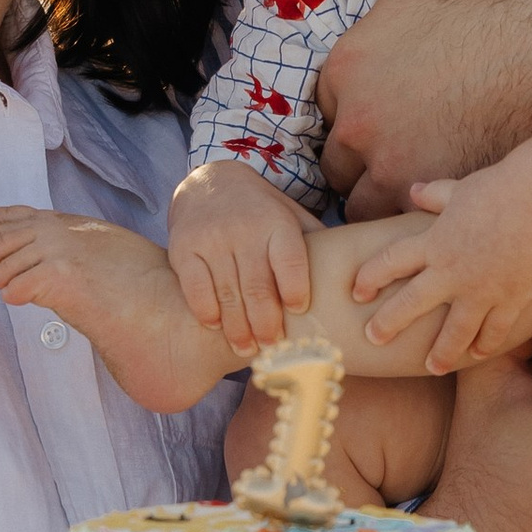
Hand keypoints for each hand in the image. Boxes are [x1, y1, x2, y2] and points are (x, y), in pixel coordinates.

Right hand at [168, 159, 313, 352]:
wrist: (209, 181)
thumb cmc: (260, 211)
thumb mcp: (289, 215)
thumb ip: (313, 244)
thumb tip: (347, 279)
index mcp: (277, 223)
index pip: (289, 260)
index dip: (295, 289)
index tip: (298, 312)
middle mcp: (243, 229)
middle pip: (257, 287)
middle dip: (267, 324)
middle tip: (273, 347)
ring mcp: (211, 239)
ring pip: (227, 294)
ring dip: (238, 329)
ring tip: (247, 350)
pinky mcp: (184, 249)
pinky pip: (196, 289)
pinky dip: (207, 312)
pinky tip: (216, 326)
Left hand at [317, 0, 531, 218]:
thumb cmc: (498, 5)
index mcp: (347, 68)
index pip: (327, 113)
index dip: (356, 121)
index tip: (382, 127)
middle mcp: (356, 120)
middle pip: (338, 165)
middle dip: (364, 165)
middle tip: (405, 163)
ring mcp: (391, 164)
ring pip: (362, 203)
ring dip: (385, 199)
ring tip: (422, 191)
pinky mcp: (432, 195)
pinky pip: (402, 222)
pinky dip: (416, 217)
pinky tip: (444, 204)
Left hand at [351, 169, 531, 372]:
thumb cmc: (499, 188)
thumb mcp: (458, 189)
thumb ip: (434, 195)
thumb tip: (415, 191)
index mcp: (434, 242)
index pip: (390, 262)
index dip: (369, 278)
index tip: (357, 292)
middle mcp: (451, 271)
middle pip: (410, 304)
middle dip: (388, 324)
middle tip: (373, 339)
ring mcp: (481, 289)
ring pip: (454, 331)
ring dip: (441, 352)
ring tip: (433, 367)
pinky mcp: (511, 298)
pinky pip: (495, 329)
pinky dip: (486, 344)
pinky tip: (477, 354)